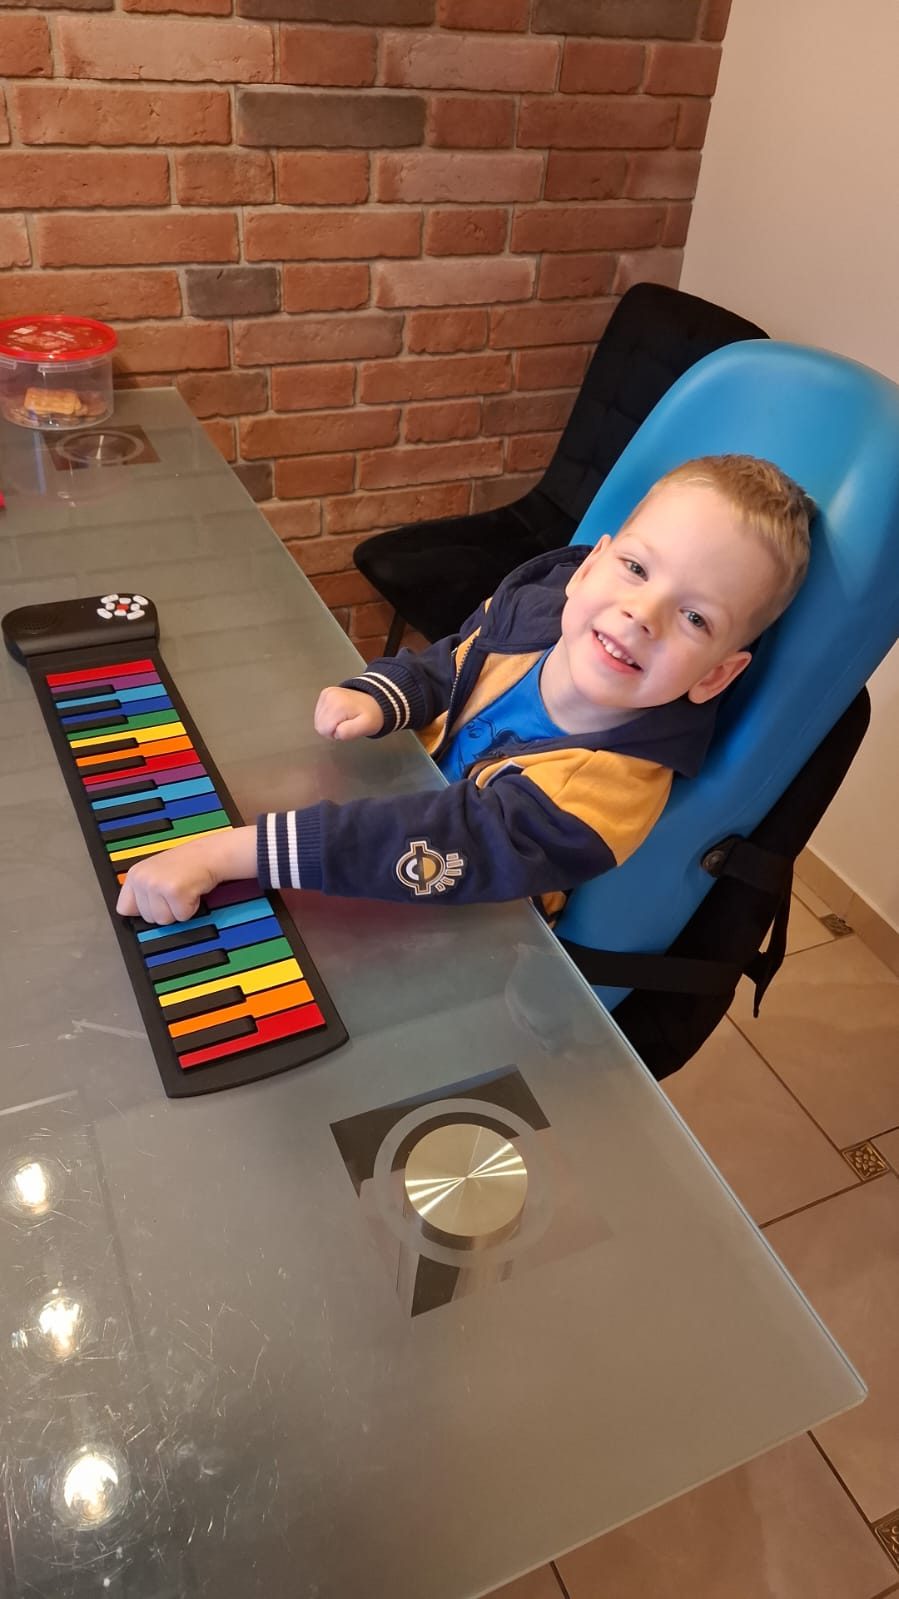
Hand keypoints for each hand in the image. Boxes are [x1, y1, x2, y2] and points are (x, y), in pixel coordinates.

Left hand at [115, 826, 256, 924]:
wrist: (208, 854)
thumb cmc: (186, 865)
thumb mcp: (155, 873)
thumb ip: (142, 891)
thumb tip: (134, 913)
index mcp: (135, 875)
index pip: (124, 908)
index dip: (143, 910)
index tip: (155, 902)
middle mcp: (143, 879)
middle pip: (148, 918)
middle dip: (165, 910)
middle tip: (174, 892)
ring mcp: (157, 885)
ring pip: (164, 920)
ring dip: (178, 910)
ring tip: (183, 891)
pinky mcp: (174, 891)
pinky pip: (181, 916)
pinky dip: (190, 908)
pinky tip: (192, 891)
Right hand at [314, 686, 383, 740]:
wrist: (374, 701)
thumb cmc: (371, 716)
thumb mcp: (366, 727)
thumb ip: (351, 732)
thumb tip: (337, 732)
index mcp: (337, 705)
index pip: (324, 730)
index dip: (336, 734)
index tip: (348, 727)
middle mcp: (329, 696)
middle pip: (319, 726)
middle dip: (332, 729)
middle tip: (347, 724)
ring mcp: (326, 694)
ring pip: (318, 720)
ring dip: (330, 724)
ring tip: (344, 719)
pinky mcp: (325, 694)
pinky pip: (319, 713)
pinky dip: (328, 717)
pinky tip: (340, 714)